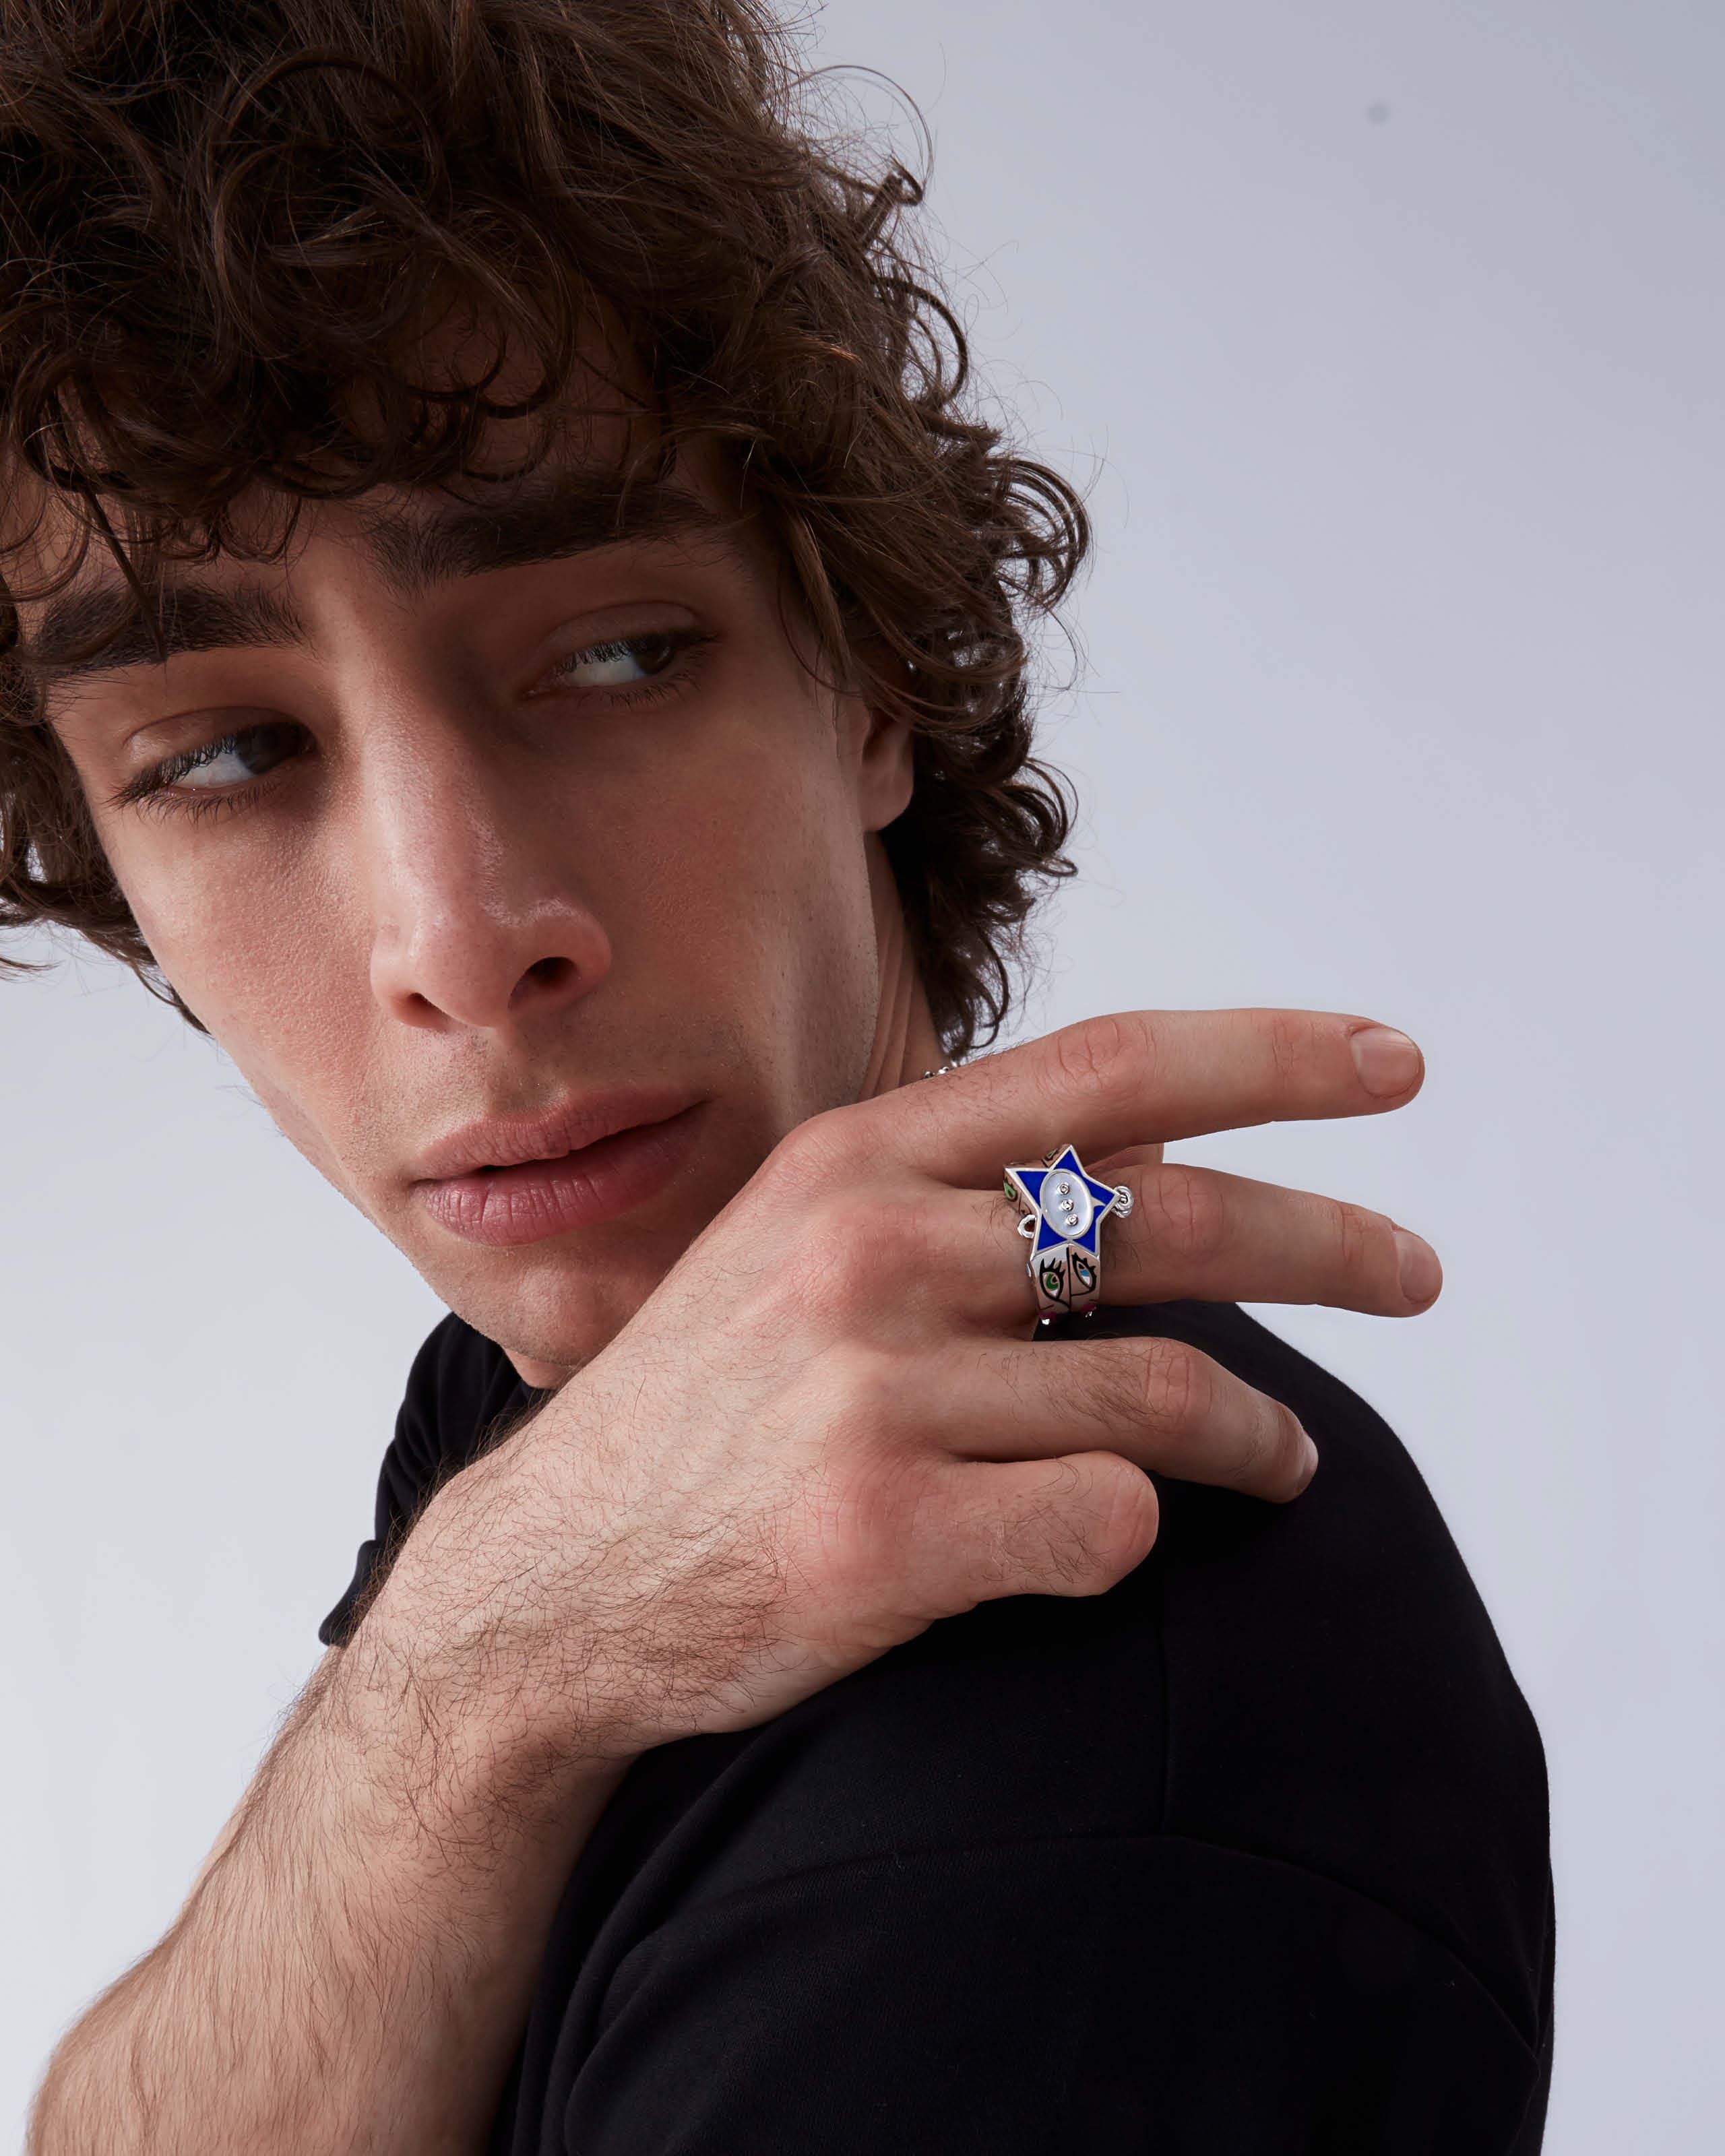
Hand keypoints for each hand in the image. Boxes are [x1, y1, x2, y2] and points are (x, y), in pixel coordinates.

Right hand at [364, 1009, 1436, 1770]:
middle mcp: (865, 1250)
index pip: (1106, 1070)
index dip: (1270, 1054)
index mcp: (855, 1158)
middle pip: (1169, 1219)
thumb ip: (962, 1183)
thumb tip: (1155, 1139)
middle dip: (1328, 1240)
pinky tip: (1127, 1537)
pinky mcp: (878, 1533)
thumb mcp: (803, 1243)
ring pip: (1163, 1393)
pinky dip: (1141, 1531)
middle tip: (1421, 1272)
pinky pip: (1105, 1522)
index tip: (1392, 1062)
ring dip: (1259, 1434)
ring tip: (1289, 1460)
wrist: (548, 1583)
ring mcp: (869, 1391)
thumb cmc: (705, 1408)